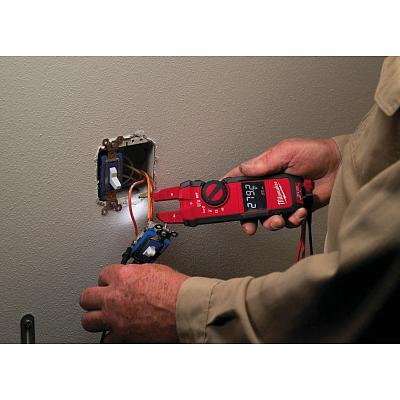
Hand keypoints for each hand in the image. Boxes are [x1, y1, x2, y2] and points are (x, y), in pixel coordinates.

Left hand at [80, 263, 188, 342]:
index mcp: (122, 276)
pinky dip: (111, 337)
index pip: (102, 274)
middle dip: (93, 299)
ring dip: (95, 319)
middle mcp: (114, 296)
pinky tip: (117, 333)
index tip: (112, 284)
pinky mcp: (123, 335)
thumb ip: (138, 274)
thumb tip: (136, 277)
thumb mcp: (156, 270)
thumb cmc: (177, 289)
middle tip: (101, 300)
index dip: (108, 280)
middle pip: (86, 297)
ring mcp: (115, 318)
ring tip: (102, 318)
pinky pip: (106, 340)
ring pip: (87, 320)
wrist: (186, 308)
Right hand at [224, 138, 341, 234]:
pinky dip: (292, 219)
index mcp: (264, 171)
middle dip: (247, 217)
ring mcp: (282, 200)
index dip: (229, 191)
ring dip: (271, 222)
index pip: (241, 180)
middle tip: (248, 224)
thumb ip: (265, 161)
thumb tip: (245, 169)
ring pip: (267, 217)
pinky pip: (288, 221)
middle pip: (250, 206)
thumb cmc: (315, 153)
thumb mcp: (286, 151)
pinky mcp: (295, 209)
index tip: (221, 200)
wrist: (340, 166)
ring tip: (278, 218)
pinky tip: (299, 211)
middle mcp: (271, 187)